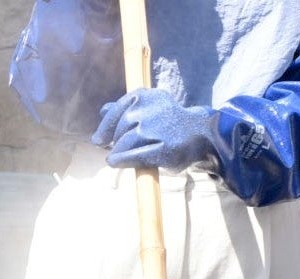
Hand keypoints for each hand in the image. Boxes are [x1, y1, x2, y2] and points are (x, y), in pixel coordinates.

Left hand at [92, 88, 215, 171]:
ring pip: (125, 142)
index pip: (117, 110)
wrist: (200, 133)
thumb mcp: (150, 107)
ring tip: (116, 158)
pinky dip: (122, 160)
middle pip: (120, 127)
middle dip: (114, 140)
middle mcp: (151, 109)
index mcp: (146, 95)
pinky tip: (116, 162)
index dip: (106, 126)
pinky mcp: (164, 148)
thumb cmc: (169, 122)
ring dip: (117, 152)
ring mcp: (157, 129)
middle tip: (115, 149)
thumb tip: (103, 110)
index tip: (99, 139)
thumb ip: (127, 108)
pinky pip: (134, 156)